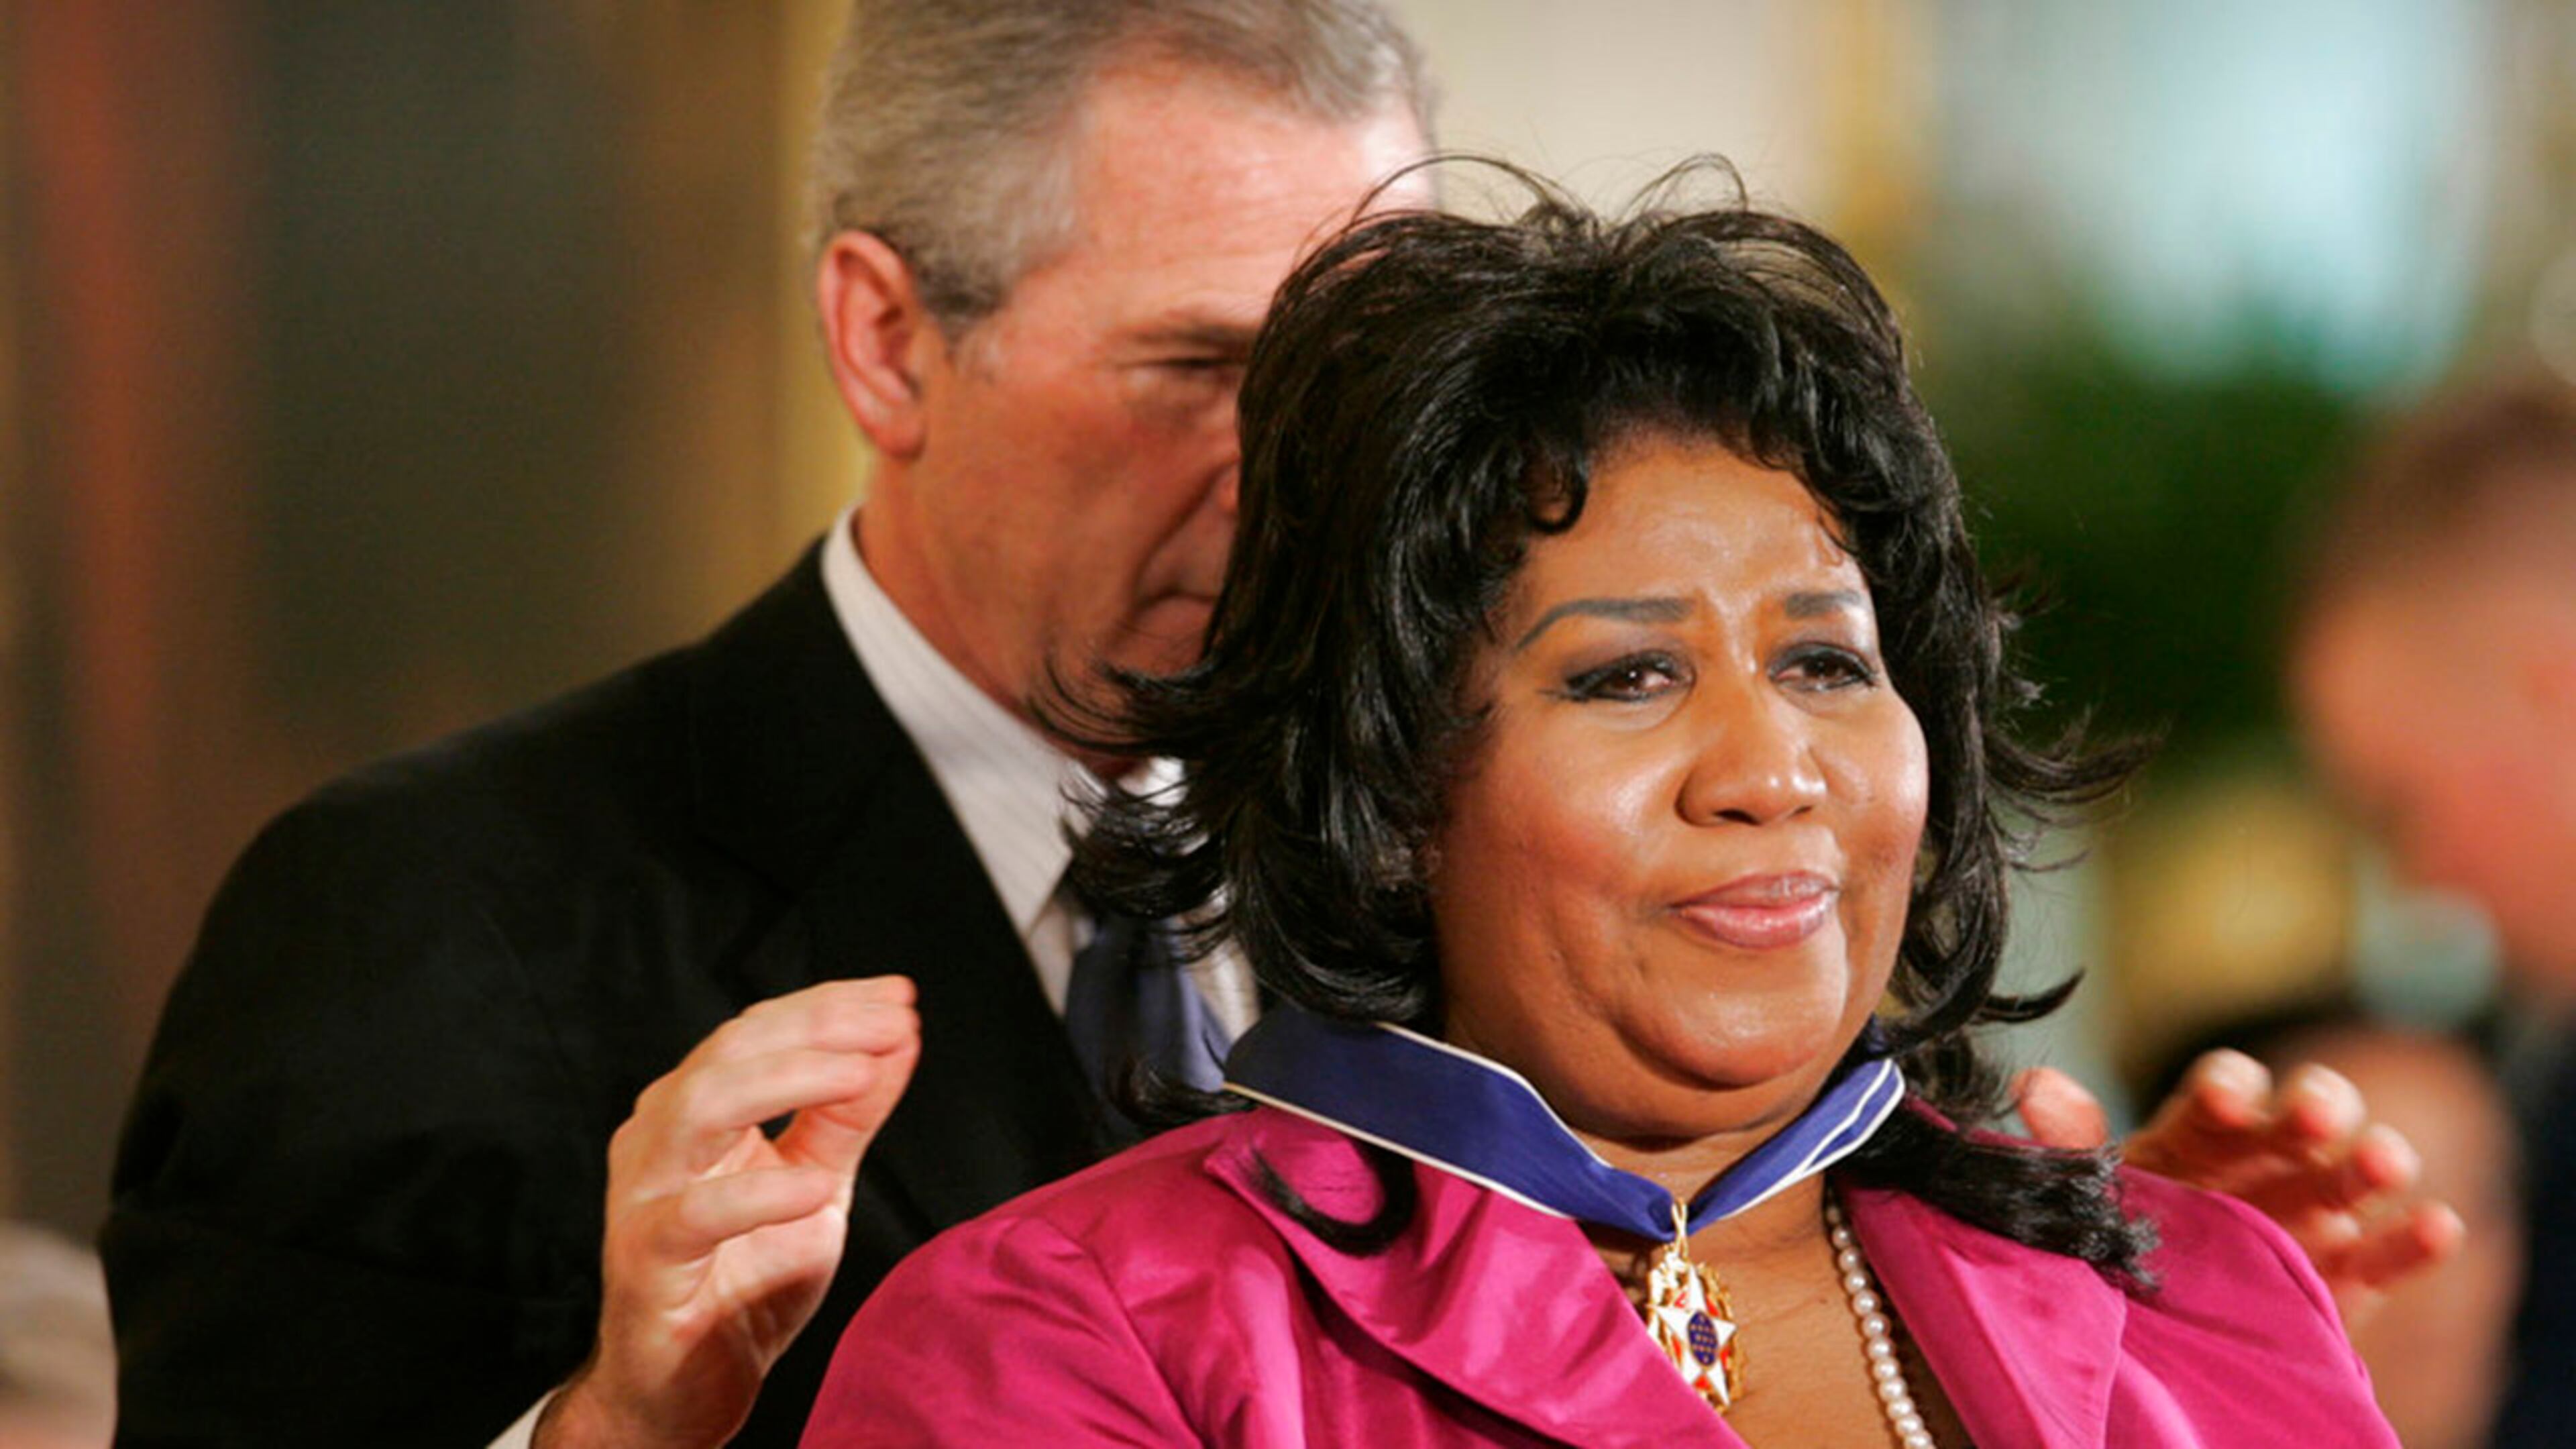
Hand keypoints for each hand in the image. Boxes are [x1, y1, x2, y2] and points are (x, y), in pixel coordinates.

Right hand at [535, 977, 920, 1448]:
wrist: (687, 1384)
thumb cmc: (744, 1274)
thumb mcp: (816, 1181)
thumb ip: (850, 1114)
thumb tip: (900, 1037)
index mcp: (697, 1107)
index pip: (759, 1031)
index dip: (829, 1006)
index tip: (899, 996)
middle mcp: (661, 1136)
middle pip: (730, 1051)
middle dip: (817, 1029)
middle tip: (891, 1024)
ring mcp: (645, 1195)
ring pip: (698, 1108)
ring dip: (786, 1081)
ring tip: (860, 1077)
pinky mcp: (645, 1260)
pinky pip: (694, 1215)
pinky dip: (758, 1195)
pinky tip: (813, 1187)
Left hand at [2016, 1051, 2462, 1324]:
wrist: (2160, 1329)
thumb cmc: (2124, 1239)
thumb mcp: (2092, 1196)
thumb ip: (2073, 1145)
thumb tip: (2034, 1084)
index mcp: (2199, 1130)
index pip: (2222, 1088)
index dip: (2227, 1086)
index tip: (2222, 1098)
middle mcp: (2265, 1157)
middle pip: (2303, 1113)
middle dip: (2314, 1103)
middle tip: (2311, 1115)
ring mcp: (2311, 1211)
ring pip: (2354, 1171)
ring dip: (2376, 1157)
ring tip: (2383, 1162)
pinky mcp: (2346, 1273)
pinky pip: (2389, 1253)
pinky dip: (2418, 1239)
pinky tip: (2438, 1226)